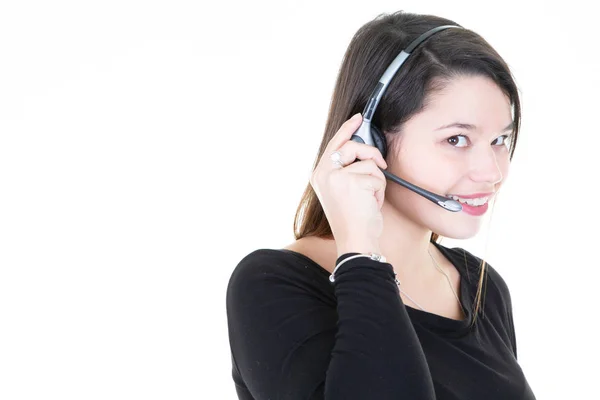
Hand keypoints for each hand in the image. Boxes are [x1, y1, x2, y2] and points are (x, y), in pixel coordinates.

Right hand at [309, 113, 387, 255]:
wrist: (355, 240)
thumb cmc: (352, 220)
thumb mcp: (342, 191)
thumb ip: (346, 170)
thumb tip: (362, 149)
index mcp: (319, 175)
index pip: (334, 144)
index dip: (347, 129)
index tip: (358, 118)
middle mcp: (324, 173)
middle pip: (353, 147)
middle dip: (371, 155)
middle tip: (380, 165)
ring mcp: (337, 177)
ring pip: (369, 163)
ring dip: (376, 181)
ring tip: (369, 199)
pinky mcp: (353, 182)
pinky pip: (377, 176)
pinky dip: (380, 192)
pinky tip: (371, 205)